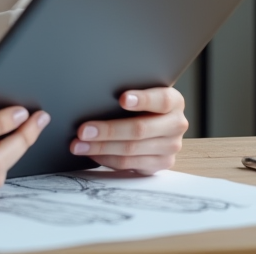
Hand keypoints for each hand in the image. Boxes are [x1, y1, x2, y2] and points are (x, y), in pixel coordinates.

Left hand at [69, 87, 187, 172]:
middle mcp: (176, 125)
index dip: (142, 100)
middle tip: (83, 130)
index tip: (121, 98)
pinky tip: (91, 153)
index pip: (161, 100)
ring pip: (131, 150)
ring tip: (78, 144)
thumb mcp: (142, 91)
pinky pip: (129, 164)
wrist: (158, 120)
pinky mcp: (160, 164)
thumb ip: (128, 94)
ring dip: (101, 148)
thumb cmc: (142, 102)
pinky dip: (106, 159)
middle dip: (108, 130)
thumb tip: (94, 93)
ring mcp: (170, 147)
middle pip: (140, 130)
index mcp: (174, 101)